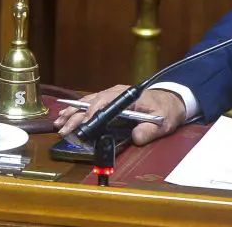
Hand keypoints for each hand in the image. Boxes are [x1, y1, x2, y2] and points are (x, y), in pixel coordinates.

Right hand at [54, 85, 186, 146]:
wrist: (172, 102)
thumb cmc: (167, 111)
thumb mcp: (164, 123)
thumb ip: (150, 130)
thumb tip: (136, 137)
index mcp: (130, 96)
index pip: (107, 101)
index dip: (94, 111)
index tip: (84, 123)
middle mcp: (119, 93)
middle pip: (94, 101)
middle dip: (77, 114)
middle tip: (63, 128)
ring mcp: (114, 95)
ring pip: (90, 101)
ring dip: (74, 111)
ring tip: (59, 122)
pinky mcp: (112, 100)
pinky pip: (93, 103)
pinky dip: (79, 109)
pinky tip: (68, 115)